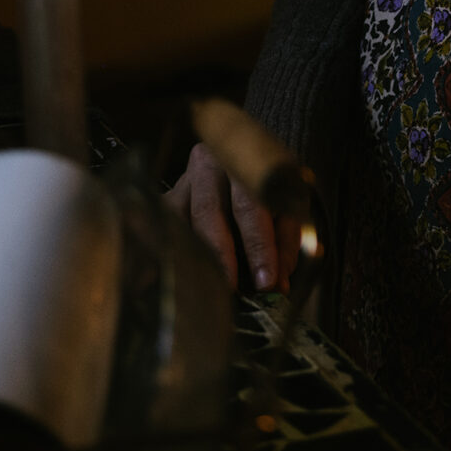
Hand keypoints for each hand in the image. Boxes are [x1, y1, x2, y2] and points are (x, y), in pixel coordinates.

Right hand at [168, 140, 301, 292]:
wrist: (247, 160)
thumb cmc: (270, 187)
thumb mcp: (288, 205)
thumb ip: (285, 242)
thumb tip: (278, 284)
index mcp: (245, 162)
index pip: (250, 205)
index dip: (258, 245)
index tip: (266, 281)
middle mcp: (209, 165)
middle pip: (208, 213)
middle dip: (222, 256)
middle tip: (232, 290)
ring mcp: (183, 181)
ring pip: (180, 221)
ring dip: (194, 258)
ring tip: (206, 290)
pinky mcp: (166, 198)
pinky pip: (163, 226)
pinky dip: (171, 253)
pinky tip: (176, 277)